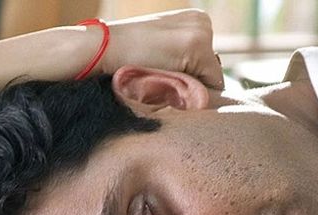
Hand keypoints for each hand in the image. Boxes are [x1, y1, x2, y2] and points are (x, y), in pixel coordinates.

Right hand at [102, 10, 222, 89]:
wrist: (104, 49)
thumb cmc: (128, 56)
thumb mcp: (162, 51)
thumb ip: (185, 62)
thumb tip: (204, 88)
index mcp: (196, 20)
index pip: (210, 63)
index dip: (190, 78)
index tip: (165, 72)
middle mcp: (203, 22)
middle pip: (213, 71)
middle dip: (192, 81)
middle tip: (161, 73)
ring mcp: (202, 32)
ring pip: (211, 79)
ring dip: (191, 86)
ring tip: (161, 75)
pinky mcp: (198, 46)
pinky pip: (210, 84)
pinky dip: (192, 91)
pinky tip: (167, 78)